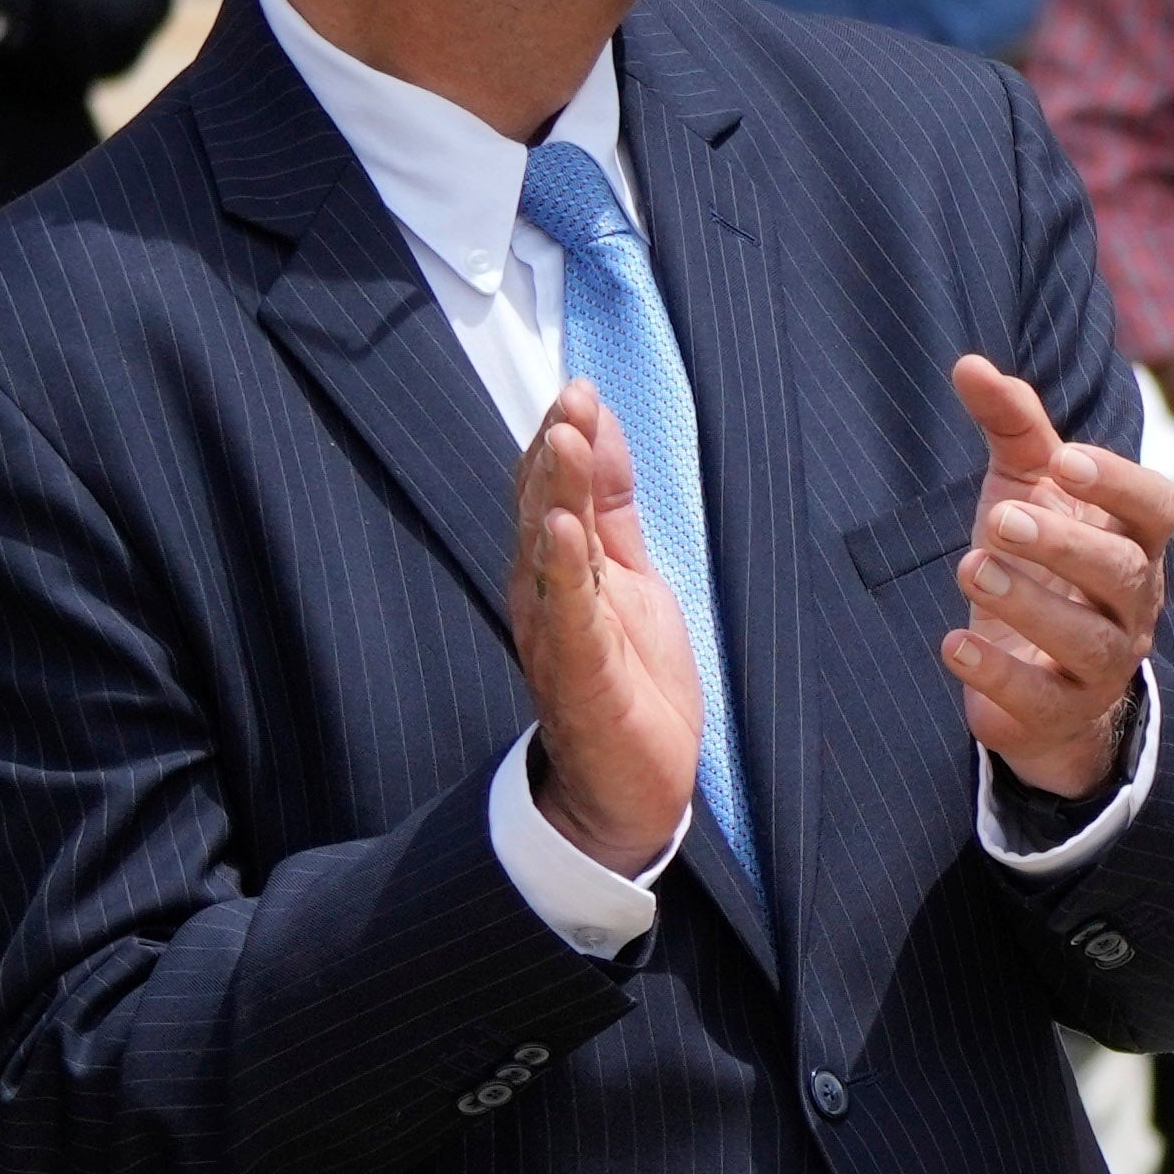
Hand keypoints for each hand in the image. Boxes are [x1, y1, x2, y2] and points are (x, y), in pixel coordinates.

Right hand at [512, 385, 705, 874]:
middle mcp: (544, 592)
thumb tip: (601, 430)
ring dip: (554, 494)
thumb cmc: (628, 679)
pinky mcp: (576, 673)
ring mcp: (555, 631)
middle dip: (557, 450)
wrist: (630, 785)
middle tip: (573, 397)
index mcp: (559, 566)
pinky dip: (563, 572)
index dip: (568, 438)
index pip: (554, 488)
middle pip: (544, 507)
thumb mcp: (629, 575)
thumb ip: (611, 508)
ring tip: (563, 440)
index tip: (582, 388)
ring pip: (549, 551)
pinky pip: (566, 615)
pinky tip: (564, 533)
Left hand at [932, 351, 1173, 799]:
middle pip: (1125, 574)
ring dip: (1031, 604)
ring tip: (973, 569)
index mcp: (1132, 542)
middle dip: (1065, 545)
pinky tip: (953, 643)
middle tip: (1000, 519)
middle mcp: (1132, 606)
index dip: (1119, 484)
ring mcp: (1103, 665)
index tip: (1064, 461)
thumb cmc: (1037, 563)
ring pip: (1091, 641)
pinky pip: (1043, 700)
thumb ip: (1010, 428)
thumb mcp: (1024, 488)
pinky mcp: (1062, 713)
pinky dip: (998, 674)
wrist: (1035, 676)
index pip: (1157, 510)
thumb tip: (968, 363)